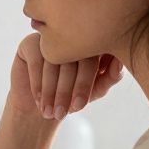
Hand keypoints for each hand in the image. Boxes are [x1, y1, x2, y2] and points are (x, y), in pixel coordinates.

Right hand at [8, 33, 123, 119]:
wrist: (40, 105)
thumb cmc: (72, 96)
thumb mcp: (94, 90)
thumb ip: (110, 77)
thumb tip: (119, 66)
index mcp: (91, 41)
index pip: (91, 59)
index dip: (84, 83)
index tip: (79, 106)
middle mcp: (71, 35)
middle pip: (71, 59)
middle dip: (66, 90)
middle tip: (61, 112)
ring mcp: (50, 37)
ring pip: (52, 61)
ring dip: (50, 90)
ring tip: (49, 112)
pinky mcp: (30, 43)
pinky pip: (36, 59)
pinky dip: (37, 82)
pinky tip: (38, 99)